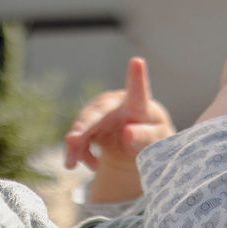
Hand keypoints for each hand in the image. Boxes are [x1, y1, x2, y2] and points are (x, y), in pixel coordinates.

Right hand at [66, 57, 174, 201]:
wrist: (136, 141)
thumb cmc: (151, 137)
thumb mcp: (155, 141)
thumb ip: (145, 136)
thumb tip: (127, 133)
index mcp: (139, 105)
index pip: (138, 91)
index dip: (137, 76)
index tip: (137, 62)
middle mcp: (115, 104)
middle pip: (97, 113)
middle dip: (83, 126)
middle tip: (72, 139)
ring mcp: (99, 113)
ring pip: (82, 126)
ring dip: (74, 145)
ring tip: (70, 163)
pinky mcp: (88, 125)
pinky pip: (78, 140)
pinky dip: (78, 153)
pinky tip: (92, 165)